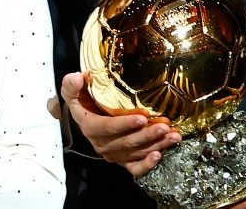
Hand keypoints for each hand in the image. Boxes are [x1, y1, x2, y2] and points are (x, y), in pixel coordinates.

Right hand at [60, 72, 180, 175]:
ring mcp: (114, 154)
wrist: (86, 117)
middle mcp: (102, 144)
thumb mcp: (73, 91)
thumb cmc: (83, 101)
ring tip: (173, 136)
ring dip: (156, 145)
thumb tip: (79, 76)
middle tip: (165, 126)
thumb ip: (72, 84)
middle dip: (147, 135)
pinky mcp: (123, 160)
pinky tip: (160, 155)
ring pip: (136, 153)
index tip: (143, 117)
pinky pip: (135, 168)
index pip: (108, 128)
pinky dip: (147, 165)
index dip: (125, 124)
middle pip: (127, 142)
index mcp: (90, 127)